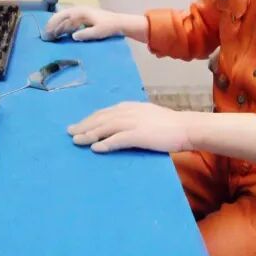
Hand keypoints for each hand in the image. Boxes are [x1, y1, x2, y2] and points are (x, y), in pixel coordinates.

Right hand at [42, 6, 133, 41]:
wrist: (119, 24)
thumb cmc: (110, 26)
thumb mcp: (98, 31)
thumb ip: (86, 34)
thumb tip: (73, 36)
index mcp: (81, 12)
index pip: (63, 16)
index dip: (54, 23)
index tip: (48, 32)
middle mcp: (78, 12)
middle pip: (61, 17)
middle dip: (52, 26)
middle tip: (45, 36)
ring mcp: (80, 17)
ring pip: (64, 21)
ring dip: (57, 28)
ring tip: (50, 38)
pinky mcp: (82, 22)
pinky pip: (69, 25)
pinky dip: (63, 30)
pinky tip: (59, 37)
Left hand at [67, 101, 192, 153]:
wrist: (186, 127)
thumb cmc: (169, 124)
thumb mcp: (147, 116)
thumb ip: (132, 118)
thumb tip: (120, 126)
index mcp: (130, 106)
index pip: (104, 112)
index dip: (90, 119)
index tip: (78, 125)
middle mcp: (128, 112)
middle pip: (101, 118)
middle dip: (84, 125)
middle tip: (70, 133)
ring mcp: (133, 122)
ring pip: (105, 127)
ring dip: (89, 134)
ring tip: (76, 141)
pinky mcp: (139, 135)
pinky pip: (118, 139)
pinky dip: (105, 143)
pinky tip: (95, 148)